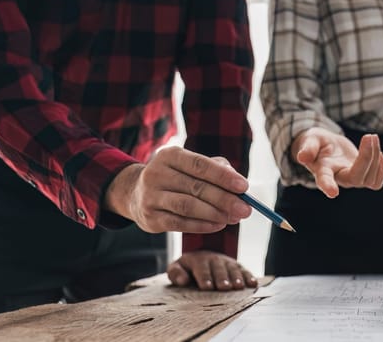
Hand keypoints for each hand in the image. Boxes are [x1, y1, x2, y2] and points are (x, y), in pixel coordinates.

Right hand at [105, 147, 251, 232]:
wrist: (137, 194)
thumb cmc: (176, 177)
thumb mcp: (191, 166)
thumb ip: (217, 169)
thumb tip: (239, 186)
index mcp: (170, 155)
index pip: (200, 165)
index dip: (223, 176)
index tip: (244, 187)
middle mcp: (156, 173)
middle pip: (196, 187)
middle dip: (225, 199)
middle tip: (245, 209)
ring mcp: (150, 197)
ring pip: (188, 207)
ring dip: (215, 214)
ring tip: (234, 218)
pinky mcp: (150, 218)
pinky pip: (180, 224)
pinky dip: (202, 226)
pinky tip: (218, 225)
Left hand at [167, 250, 257, 290]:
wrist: (200, 258)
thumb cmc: (186, 269)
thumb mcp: (176, 268)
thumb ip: (176, 273)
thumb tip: (182, 280)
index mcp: (197, 259)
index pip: (201, 268)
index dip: (204, 277)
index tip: (206, 287)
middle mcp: (214, 258)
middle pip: (218, 269)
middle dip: (221, 278)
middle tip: (224, 288)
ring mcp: (226, 262)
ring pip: (232, 269)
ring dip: (236, 277)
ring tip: (238, 287)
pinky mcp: (236, 266)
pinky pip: (244, 270)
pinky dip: (249, 276)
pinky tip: (253, 284)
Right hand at [290, 127, 382, 197]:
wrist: (327, 147)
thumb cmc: (316, 144)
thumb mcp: (310, 140)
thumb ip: (308, 148)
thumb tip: (302, 157)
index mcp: (323, 170)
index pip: (324, 180)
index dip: (328, 185)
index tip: (332, 193)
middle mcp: (338, 178)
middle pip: (356, 178)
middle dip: (367, 157)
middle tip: (369, 136)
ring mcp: (352, 180)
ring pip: (370, 179)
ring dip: (375, 156)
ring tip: (372, 137)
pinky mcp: (363, 178)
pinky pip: (377, 182)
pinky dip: (382, 167)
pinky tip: (377, 151)